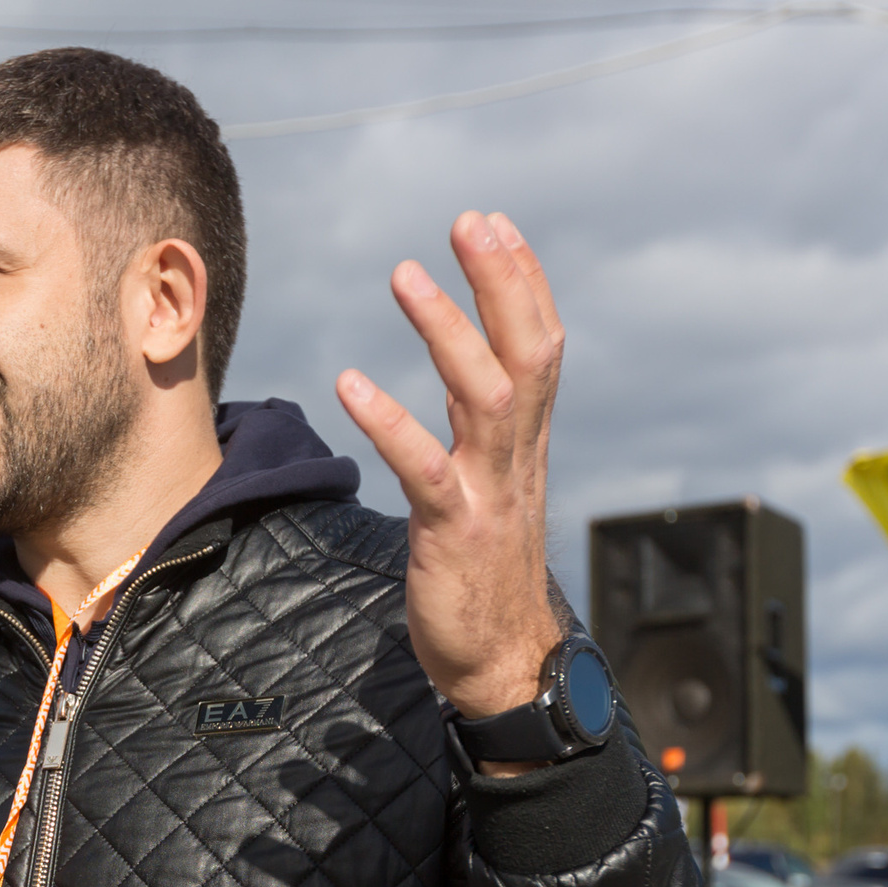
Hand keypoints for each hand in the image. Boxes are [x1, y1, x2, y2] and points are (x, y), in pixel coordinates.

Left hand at [336, 211, 566, 754]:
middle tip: (469, 220)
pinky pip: (423, 469)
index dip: (521, 283)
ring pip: (486, 395)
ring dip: (447, 331)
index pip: (539, 345)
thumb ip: (484, 435)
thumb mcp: (492, 490)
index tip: (494, 224)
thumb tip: (475, 383)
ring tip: (404, 274)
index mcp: (525, 445)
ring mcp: (490, 494)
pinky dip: (389, 422)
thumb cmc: (487, 577)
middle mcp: (517, 458)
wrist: (506, 664)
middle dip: (502, 281)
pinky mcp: (454, 533)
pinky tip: (348, 384)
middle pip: (527, 351)